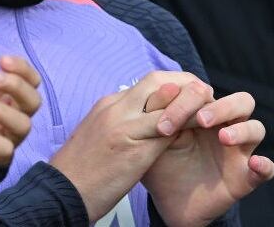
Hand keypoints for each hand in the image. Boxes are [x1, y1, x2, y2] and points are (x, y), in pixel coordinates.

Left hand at [0, 54, 41, 171]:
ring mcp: (11, 138)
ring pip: (23, 125)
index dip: (22, 69)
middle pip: (34, 101)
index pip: (32, 80)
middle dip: (16, 86)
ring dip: (1, 111)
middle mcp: (17, 116)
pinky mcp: (0, 158)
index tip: (2, 60)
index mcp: (11, 96)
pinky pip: (3, 149)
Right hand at [49, 71, 213, 221]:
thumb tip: (147, 121)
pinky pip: (169, 127)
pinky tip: (204, 130)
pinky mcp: (133, 147)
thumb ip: (122, 123)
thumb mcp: (100, 138)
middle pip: (157, 82)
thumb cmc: (80, 171)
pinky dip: (189, 124)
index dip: (171, 87)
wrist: (61, 191)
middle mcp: (115, 108)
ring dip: (192, 102)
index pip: (146, 84)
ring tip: (212, 111)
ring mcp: (123, 125)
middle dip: (185, 86)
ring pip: (166, 100)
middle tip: (205, 98)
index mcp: (107, 105)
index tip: (187, 98)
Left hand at [143, 90, 273, 226]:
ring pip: (256, 128)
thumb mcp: (152, 135)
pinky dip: (265, 166)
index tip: (162, 122)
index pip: (206, 92)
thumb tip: (165, 86)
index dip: (186, 100)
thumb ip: (156, 111)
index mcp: (203, 112)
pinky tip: (255, 164)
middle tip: (200, 119)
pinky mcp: (245, 177)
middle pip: (241, 102)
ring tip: (223, 138)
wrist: (166, 200)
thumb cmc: (160, 160)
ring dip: (242, 130)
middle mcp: (225, 127)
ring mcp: (237, 151)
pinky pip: (266, 170)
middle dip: (222, 106)